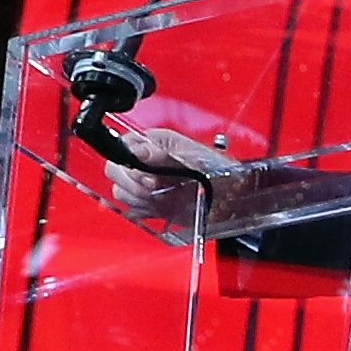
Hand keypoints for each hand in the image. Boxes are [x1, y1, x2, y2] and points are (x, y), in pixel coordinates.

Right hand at [100, 124, 234, 221]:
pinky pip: (130, 206)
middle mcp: (148, 159)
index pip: (122, 146)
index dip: (129, 162)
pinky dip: (142, 209)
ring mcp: (147, 181)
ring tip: (161, 198)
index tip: (147, 176)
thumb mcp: (198, 157)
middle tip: (154, 189)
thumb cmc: (224, 173)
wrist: (235, 199)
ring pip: (120, 189)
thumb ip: (167, 153)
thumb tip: (141, 151)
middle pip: (115, 168)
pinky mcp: (150, 201)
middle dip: (132, 182)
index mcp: (157, 141)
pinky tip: (159, 208)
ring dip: (138, 197)